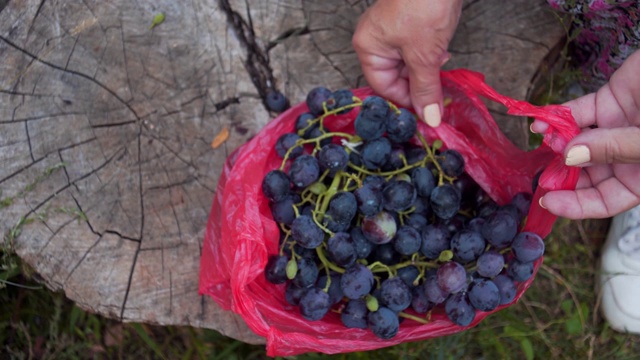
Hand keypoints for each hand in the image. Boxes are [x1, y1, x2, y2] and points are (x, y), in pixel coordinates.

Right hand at [352, 0, 462, 125]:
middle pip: (395, 76)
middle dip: (418, 83)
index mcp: (368, 47)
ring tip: (440, 63)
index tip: (426, 110)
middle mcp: (376, 39)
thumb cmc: (424, 5)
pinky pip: (416, 50)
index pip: (383, 87)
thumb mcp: (425, 55)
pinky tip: (441, 51)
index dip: (405, 100)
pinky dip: (429, 55)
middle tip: (438, 89)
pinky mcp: (411, 23)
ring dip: (426, 69)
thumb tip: (429, 118)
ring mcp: (393, 30)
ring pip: (408, 64)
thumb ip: (426, 89)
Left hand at [532, 50, 639, 218]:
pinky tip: (541, 123)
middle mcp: (628, 155)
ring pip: (577, 141)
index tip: (548, 201)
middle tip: (541, 170)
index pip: (606, 200)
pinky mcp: (610, 101)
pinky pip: (577, 113)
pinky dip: (557, 117)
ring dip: (556, 143)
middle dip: (561, 173)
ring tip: (545, 140)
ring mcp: (618, 127)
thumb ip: (614, 149)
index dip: (577, 205)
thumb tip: (571, 157)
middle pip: (586, 173)